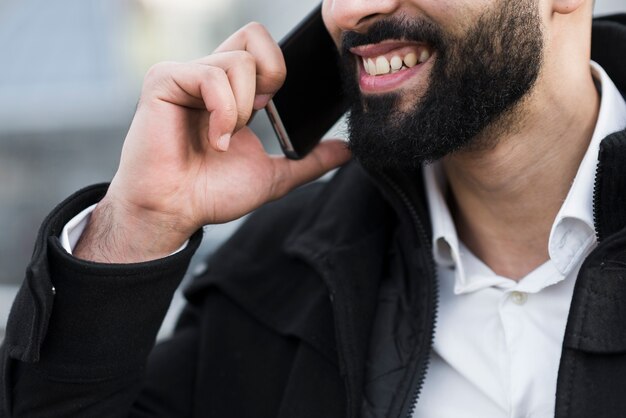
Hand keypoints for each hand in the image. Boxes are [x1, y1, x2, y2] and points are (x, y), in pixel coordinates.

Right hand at [74, 23, 350, 262]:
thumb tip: (347, 151)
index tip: (267, 110)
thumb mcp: (273, 174)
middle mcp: (210, 76)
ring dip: (241, 110)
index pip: (263, 46)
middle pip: (254, 36)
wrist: (177, 210)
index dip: (277, 69)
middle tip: (255, 115)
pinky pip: (210, 76)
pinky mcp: (165, 80)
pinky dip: (222, 113)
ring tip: (222, 140)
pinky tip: (214, 139)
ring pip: (238, 62)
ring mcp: (185, 75)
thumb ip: (310, 161)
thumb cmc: (212, 192)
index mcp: (231, 90)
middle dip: (269, 77)